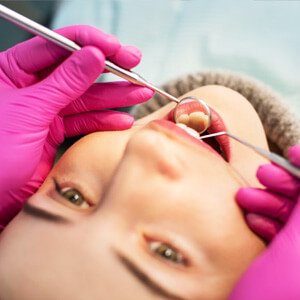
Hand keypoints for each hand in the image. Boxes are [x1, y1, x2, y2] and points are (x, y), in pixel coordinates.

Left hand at [0, 25, 152, 228]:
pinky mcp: (55, 132)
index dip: (91, 44)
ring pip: (86, 98)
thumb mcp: (30, 110)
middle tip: (136, 68)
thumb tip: (94, 56)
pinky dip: (105, 121)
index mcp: (13, 71)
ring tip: (140, 92)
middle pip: (77, 70)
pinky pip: (85, 122)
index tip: (117, 50)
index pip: (57, 45)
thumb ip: (64, 83)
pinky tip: (122, 120)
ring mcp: (45, 110)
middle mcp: (31, 87)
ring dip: (114, 96)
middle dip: (110, 70)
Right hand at [230, 144, 299, 299]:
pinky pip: (285, 232)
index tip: (292, 152)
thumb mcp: (297, 249)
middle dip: (287, 184)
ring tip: (246, 197)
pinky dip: (268, 220)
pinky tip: (252, 216)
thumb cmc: (277, 297)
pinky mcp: (293, 260)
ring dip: (271, 202)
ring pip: (296, 216)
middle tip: (263, 175)